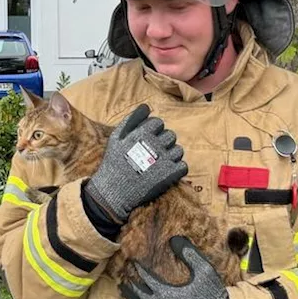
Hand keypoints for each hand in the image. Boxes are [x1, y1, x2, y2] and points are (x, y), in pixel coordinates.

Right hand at [84, 104, 187, 223]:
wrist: (114, 191)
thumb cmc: (114, 162)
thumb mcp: (116, 137)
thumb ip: (132, 119)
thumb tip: (146, 107)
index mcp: (143, 133)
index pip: (158, 123)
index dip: (153, 131)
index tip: (146, 141)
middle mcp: (156, 144)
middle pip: (170, 135)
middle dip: (163, 142)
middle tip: (152, 153)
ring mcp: (165, 159)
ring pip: (179, 150)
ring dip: (171, 155)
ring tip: (158, 164)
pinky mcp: (170, 175)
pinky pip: (183, 166)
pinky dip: (177, 169)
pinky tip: (165, 173)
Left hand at [119, 236, 234, 298]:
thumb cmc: (212, 294)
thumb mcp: (203, 270)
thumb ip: (188, 253)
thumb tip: (174, 238)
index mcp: (166, 293)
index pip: (146, 279)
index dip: (137, 269)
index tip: (131, 261)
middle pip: (137, 294)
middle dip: (129, 284)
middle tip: (122, 275)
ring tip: (123, 291)